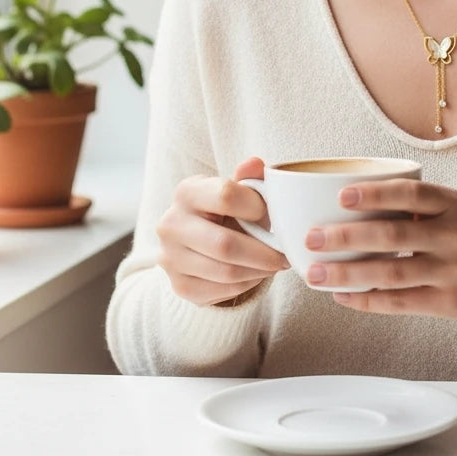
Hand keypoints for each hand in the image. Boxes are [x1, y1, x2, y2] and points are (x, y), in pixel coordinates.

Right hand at [156, 156, 289, 306]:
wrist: (198, 239)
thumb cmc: (226, 210)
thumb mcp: (238, 190)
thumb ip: (249, 177)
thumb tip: (256, 163)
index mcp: (186, 191)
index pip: (226, 196)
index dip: (257, 206)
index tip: (272, 214)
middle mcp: (171, 224)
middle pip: (225, 245)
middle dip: (264, 253)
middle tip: (285, 255)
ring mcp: (170, 258)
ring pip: (226, 272)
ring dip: (259, 271)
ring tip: (275, 264)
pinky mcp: (180, 286)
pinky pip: (222, 291)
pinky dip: (247, 284)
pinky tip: (256, 274)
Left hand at [304, 179, 456, 321]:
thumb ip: (420, 206)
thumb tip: (358, 200)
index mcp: (454, 204)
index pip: (410, 194)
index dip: (375, 193)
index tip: (340, 195)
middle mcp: (453, 236)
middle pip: (392, 236)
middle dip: (346, 238)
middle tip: (311, 237)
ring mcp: (452, 272)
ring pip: (391, 273)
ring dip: (347, 274)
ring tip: (315, 273)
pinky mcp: (450, 304)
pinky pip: (401, 303)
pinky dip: (368, 300)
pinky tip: (342, 297)